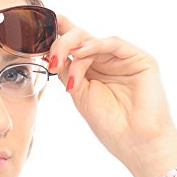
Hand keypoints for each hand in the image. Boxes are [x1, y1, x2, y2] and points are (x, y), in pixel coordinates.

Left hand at [47, 13, 176, 176]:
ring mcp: (123, 59)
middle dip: (60, 44)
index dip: (56, 37)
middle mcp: (107, 61)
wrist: (135, 142)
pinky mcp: (140, 59)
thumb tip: (52, 53)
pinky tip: (81, 53)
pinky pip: (114, 43)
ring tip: (60, 63)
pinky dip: (94, 45)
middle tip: (50, 60)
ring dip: (71, 48)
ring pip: (92, 39)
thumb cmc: (110, 124)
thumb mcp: (79, 94)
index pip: (73, 47)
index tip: (36, 34)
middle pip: (80, 39)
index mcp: (92, 70)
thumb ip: (67, 72)